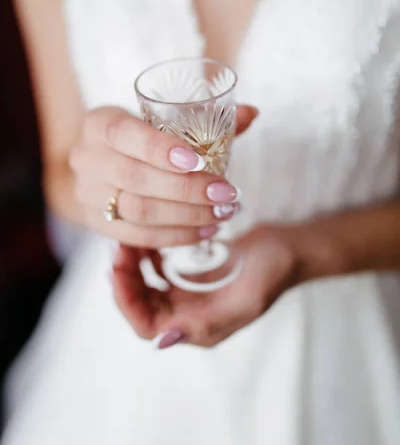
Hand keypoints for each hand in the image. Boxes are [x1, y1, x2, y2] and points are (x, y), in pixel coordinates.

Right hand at [69, 105, 257, 247]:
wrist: (103, 161)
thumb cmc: (142, 136)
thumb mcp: (165, 119)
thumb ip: (207, 118)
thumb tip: (252, 112)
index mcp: (99, 122)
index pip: (124, 133)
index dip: (160, 148)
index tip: (200, 161)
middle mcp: (86, 157)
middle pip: (135, 178)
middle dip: (187, 190)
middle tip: (227, 194)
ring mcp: (87, 194)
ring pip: (138, 211)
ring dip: (187, 216)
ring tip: (223, 214)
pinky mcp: (96, 223)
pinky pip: (136, 236)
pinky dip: (175, 236)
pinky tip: (205, 231)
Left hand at [112, 224, 296, 348]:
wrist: (293, 248)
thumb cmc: (275, 269)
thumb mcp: (248, 295)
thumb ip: (210, 320)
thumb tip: (163, 340)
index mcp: (201, 328)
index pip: (147, 325)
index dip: (125, 300)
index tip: (117, 264)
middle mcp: (192, 317)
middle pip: (141, 306)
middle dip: (125, 279)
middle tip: (118, 244)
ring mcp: (192, 298)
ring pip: (147, 290)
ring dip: (133, 269)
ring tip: (128, 240)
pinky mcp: (194, 281)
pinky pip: (160, 276)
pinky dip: (148, 260)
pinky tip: (148, 241)